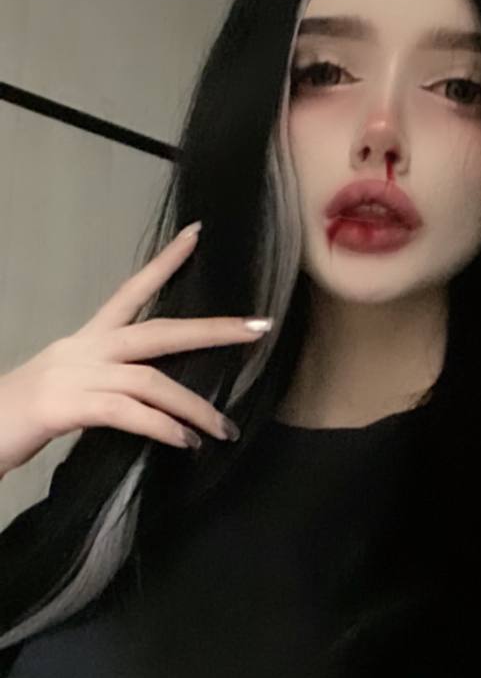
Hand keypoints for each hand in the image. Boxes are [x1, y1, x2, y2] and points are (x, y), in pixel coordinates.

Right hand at [0, 223, 272, 476]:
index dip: (166, 263)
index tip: (198, 235)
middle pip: (159, 331)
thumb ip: (108, 386)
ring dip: (194, 406)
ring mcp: (74, 375)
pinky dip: (162, 427)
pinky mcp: (65, 407)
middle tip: (259, 327)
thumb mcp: (69, 392)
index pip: (131, 291)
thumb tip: (150, 402)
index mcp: (84, 341)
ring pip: (151, 380)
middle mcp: (83, 349)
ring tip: (222, 429)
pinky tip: (184, 442)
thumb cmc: (18, 419)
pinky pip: (127, 412)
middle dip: (212, 330)